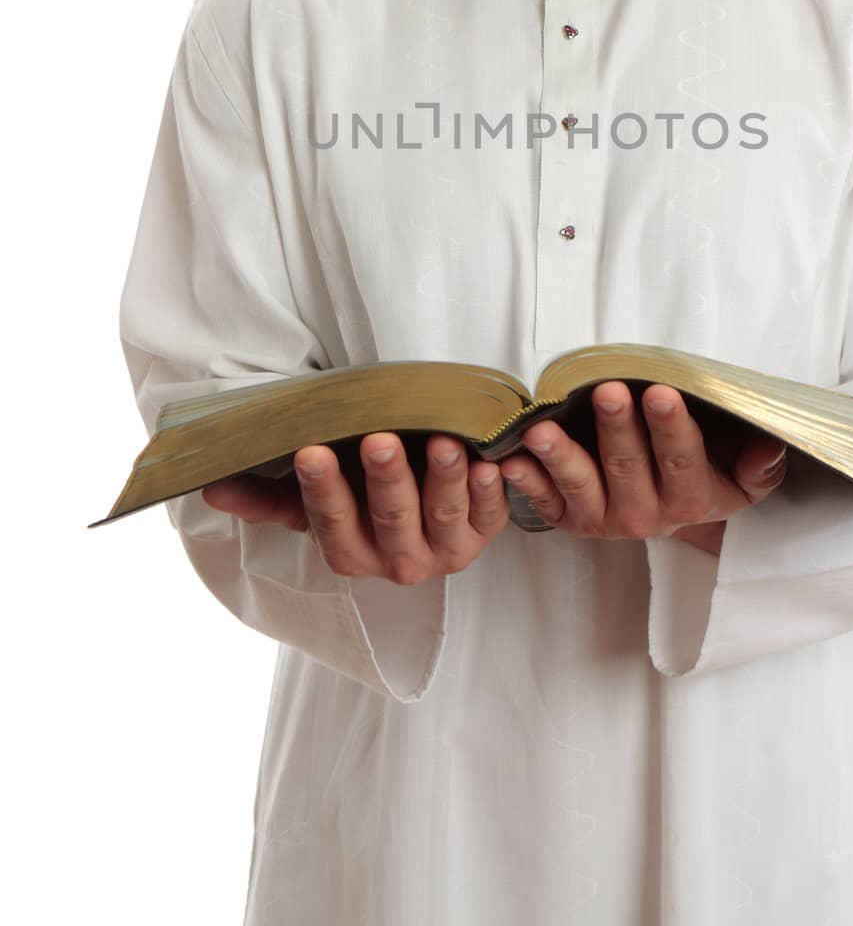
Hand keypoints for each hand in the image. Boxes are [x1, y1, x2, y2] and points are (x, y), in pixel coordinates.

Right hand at [200, 434, 509, 583]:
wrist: (422, 500)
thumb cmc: (358, 492)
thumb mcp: (313, 498)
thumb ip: (267, 496)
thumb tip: (213, 488)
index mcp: (351, 554)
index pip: (332, 524)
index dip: (322, 490)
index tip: (311, 450)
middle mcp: (398, 561)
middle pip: (392, 519)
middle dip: (386, 479)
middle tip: (380, 439)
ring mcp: (445, 550)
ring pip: (444, 515)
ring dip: (445, 479)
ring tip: (444, 441)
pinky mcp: (485, 533)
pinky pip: (492, 515)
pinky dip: (492, 489)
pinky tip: (490, 462)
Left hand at [498, 382, 788, 539]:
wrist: (674, 512)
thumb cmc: (708, 474)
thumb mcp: (742, 476)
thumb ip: (759, 464)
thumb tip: (770, 445)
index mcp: (690, 498)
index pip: (682, 459)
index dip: (670, 427)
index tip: (660, 392)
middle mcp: (646, 514)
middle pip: (628, 465)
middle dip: (617, 427)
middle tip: (606, 392)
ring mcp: (603, 517)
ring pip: (580, 485)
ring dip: (560, 456)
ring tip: (541, 430)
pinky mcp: (569, 518)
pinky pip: (543, 502)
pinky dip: (524, 482)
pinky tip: (508, 461)